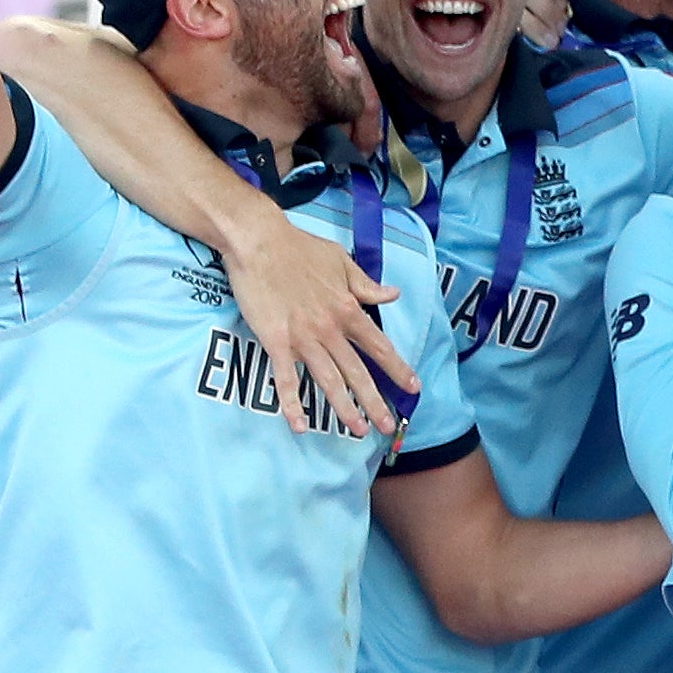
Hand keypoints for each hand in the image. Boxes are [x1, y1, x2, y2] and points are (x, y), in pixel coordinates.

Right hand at [215, 208, 411, 437]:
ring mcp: (303, 337)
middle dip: (375, 401)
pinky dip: (292, 404)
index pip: (379, 346)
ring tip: (358, 430)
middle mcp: (331, 328)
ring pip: (329, 380)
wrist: (259, 241)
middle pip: (358, 372)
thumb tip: (393, 294)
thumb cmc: (299, 247)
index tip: (413, 387)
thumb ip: (366, 285)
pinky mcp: (275, 341)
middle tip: (388, 426)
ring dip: (344, 408)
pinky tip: (300, 425)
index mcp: (348, 309)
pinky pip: (286, 378)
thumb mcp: (342, 262)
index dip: (397, 369)